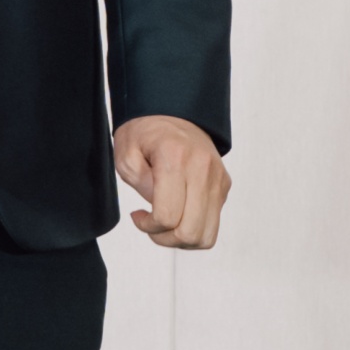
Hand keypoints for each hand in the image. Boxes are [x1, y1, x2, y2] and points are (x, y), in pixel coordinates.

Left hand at [114, 115, 230, 249]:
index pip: (168, 216)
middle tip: (150, 225)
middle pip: (191, 232)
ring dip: (182, 240)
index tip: (138, 216)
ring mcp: (217, 179)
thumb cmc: (145, 131)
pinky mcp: (223, 186)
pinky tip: (178, 215)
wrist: (172, 110)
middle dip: (165, 239)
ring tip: (164, 224)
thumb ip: (140, 184)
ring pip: (206, 236)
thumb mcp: (126, 153)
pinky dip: (194, 230)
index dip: (149, 226)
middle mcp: (202, 170)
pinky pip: (212, 225)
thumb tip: (160, 211)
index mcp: (175, 158)